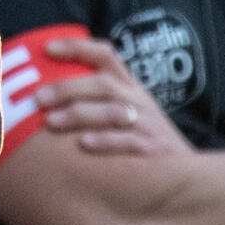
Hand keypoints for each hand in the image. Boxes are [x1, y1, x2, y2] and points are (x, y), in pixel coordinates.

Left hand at [34, 38, 190, 157]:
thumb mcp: (128, 113)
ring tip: (51, 122)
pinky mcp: (152, 151)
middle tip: (38, 99)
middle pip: (103, 84)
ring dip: (79, 114)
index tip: (47, 49)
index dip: (77, 48)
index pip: (105, 56)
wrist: (186, 176)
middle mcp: (139, 102)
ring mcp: (147, 125)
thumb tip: (46, 93)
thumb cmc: (144, 142)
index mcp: (130, 88)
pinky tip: (83, 144)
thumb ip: (98, 100)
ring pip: (113, 111)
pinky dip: (105, 141)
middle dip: (68, 89)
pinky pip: (127, 142)